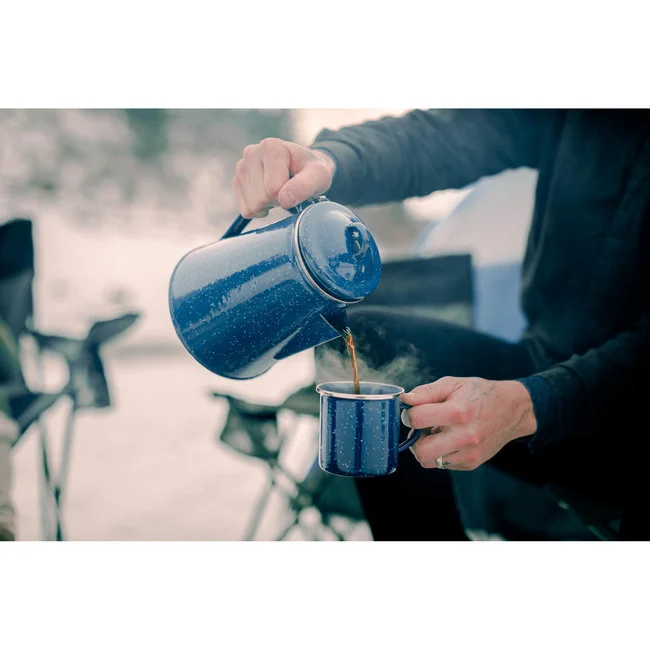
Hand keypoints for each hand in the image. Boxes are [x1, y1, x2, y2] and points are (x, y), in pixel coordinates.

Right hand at [233, 138, 335, 217]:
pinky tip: (268, 197)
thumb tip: (283, 199)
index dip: (287, 194)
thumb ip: (304, 186)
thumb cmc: (311, 171)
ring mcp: (242, 167)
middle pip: (260, 198)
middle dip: (277, 200)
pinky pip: (245, 209)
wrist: (302, 168)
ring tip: (279, 191)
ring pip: (252, 205)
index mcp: (271, 147)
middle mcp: (251, 153)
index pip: (272, 189)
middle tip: (287, 189)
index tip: (295, 184)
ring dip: (268, 205)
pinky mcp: (237, 181)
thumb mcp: (319, 176)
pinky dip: (259, 210)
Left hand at [401, 376, 537, 470]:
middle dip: (414, 439)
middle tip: (422, 427)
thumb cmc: (479, 394)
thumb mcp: (453, 384)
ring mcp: (469, 453)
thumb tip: (404, 401)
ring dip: (426, 448)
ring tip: (436, 433)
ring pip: (429, 461)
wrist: (512, 410)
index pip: (416, 419)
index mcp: (458, 412)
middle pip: (420, 451)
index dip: (408, 414)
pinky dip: (440, 452)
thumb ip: (426, 392)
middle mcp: (464, 437)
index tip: (412, 411)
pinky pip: (443, 464)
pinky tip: (449, 439)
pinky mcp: (471, 463)